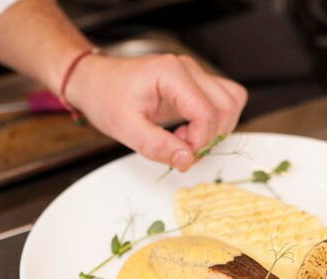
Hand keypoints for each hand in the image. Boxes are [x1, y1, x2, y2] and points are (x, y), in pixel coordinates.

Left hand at [66, 54, 246, 170]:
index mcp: (171, 74)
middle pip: (227, 106)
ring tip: (183, 139)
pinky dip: (213, 124)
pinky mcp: (195, 86)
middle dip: (211, 137)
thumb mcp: (124, 127)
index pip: (207, 112)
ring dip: (215, 130)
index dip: (200, 142)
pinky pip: (222, 104)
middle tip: (182, 150)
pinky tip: (187, 132)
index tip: (181, 158)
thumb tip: (187, 159)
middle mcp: (189, 70)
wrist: (95, 82)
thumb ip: (156, 145)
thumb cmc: (105, 97)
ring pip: (231, 103)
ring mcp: (194, 76)